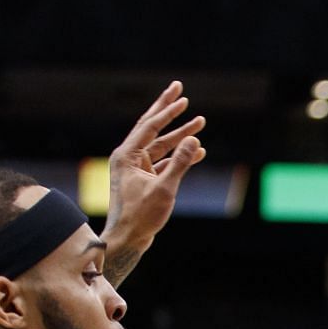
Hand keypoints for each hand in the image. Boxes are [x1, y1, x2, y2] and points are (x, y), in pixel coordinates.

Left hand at [102, 81, 207, 283]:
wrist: (128, 239)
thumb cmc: (141, 216)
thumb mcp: (164, 189)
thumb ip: (180, 164)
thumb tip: (194, 140)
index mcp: (127, 155)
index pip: (149, 126)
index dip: (167, 111)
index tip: (184, 98)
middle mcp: (129, 157)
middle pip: (151, 126)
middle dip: (167, 109)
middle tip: (180, 89)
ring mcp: (136, 168)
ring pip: (161, 144)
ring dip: (180, 135)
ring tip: (200, 122)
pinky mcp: (145, 179)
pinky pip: (165, 162)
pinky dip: (180, 156)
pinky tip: (197, 151)